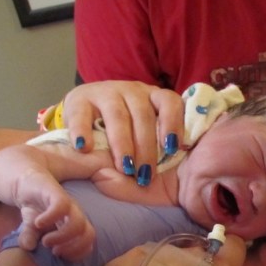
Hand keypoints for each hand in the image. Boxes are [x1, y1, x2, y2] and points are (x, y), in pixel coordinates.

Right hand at [15, 169, 94, 259]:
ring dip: (62, 236)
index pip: (89, 241)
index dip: (78, 253)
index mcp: (75, 223)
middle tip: (54, 251)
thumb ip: (31, 237)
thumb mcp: (31, 226)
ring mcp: (66, 203)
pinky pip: (61, 206)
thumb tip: (27, 247)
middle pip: (89, 234)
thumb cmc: (35, 207)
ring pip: (78, 222)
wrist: (26, 182)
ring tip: (46, 241)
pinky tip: (39, 223)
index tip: (61, 257)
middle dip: (73, 247)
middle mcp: (74, 214)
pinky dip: (51, 217)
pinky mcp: (54, 193)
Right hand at [62, 81, 184, 175]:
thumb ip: (165, 139)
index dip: (173, 124)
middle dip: (146, 147)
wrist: (87, 115)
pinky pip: (81, 114)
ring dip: (122, 144)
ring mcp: (106, 92)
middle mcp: (133, 91)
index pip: (170, 102)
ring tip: (125, 168)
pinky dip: (83, 131)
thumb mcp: (150, 129)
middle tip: (146, 174)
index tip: (173, 148)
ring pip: (117, 116)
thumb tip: (186, 156)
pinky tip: (85, 148)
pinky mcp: (79, 99)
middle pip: (143, 115)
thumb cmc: (128, 130)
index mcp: (154, 97)